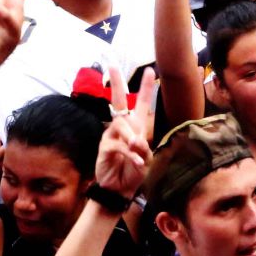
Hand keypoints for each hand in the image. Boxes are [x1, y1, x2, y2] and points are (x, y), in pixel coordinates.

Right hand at [92, 67, 156, 196]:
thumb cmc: (133, 171)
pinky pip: (119, 145)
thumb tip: (135, 140)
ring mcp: (111, 135)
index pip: (142, 103)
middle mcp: (122, 126)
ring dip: (132, 137)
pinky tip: (136, 162)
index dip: (146, 88)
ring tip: (138, 149)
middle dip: (116, 83)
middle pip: (118, 100)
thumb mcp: (145, 159)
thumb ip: (143, 147)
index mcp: (136, 126)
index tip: (150, 71)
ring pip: (121, 125)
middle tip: (112, 66)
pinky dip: (130, 153)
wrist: (121, 189)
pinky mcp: (105, 147)